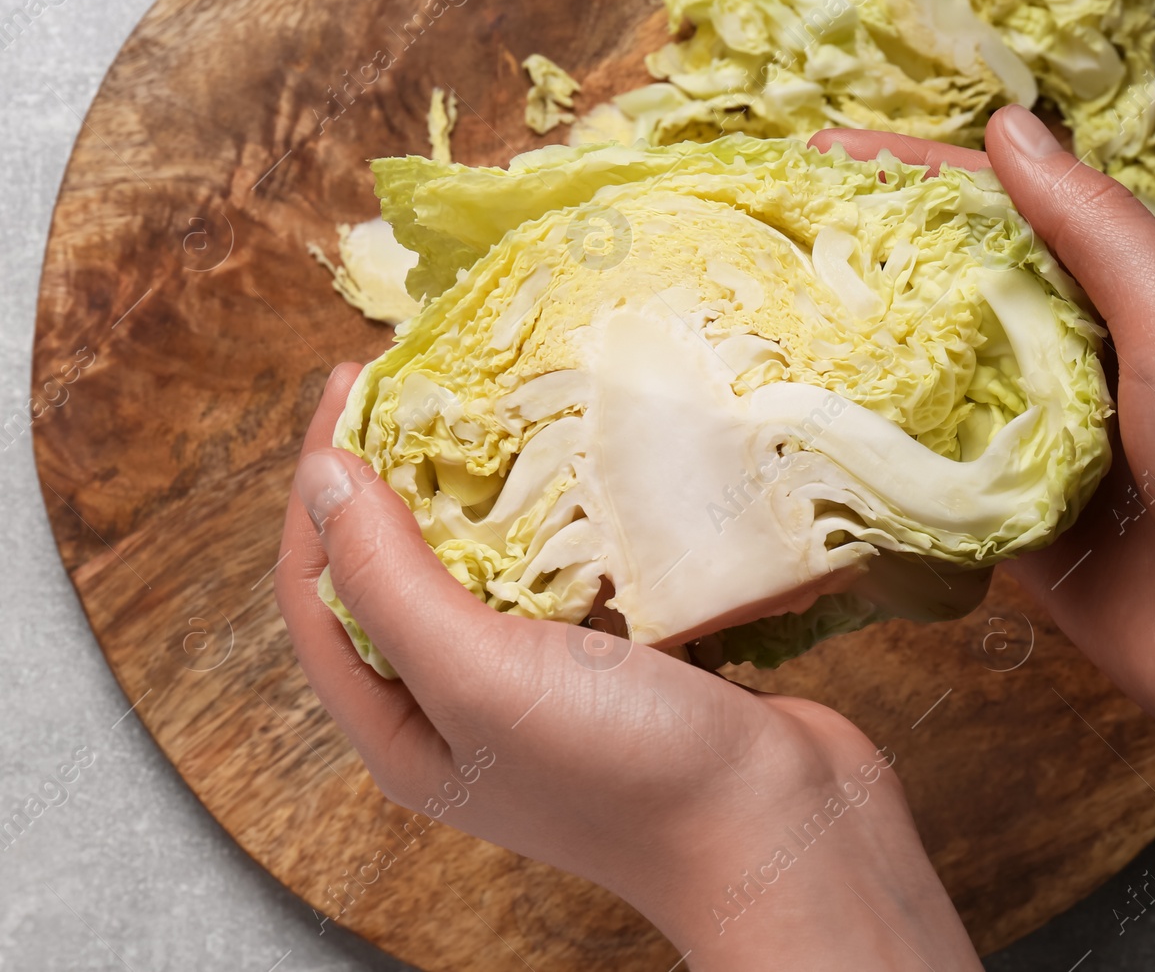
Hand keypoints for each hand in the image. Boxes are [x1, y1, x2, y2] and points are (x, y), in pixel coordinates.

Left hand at [275, 365, 981, 970]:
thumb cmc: (623, 769)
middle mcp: (461, 707)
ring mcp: (543, 684)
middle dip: (396, 475)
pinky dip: (563, 515)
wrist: (781, 828)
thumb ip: (390, 580)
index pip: (317, 589)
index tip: (350, 383)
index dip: (318, 485)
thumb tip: (321, 477)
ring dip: (483, 488)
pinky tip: (581, 462)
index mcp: (402, 728)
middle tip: (421, 380)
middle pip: (394, 571)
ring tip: (495, 406)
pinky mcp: (618, 661)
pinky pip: (567, 572)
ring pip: (486, 566)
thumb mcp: (481, 676)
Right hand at [816, 110, 1154, 965]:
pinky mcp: (1013, 536)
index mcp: (1122, 302)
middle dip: (867, 269)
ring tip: (758, 334)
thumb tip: (1011, 134)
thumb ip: (1098, 237)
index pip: (1005, 215)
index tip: (829, 152)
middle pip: (953, 301)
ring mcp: (1037, 455)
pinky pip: (930, 492)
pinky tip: (805, 448)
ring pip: (932, 394)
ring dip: (860, 369)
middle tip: (764, 244)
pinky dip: (878, 472)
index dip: (919, 178)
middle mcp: (1072, 369)